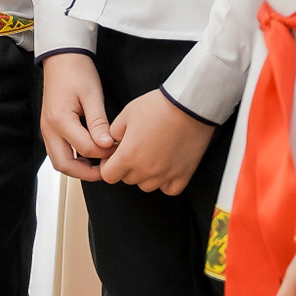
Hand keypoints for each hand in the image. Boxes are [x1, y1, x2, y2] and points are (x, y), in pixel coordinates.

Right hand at [40, 52, 116, 179]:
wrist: (61, 58)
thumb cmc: (77, 72)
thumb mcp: (92, 95)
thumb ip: (99, 122)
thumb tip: (107, 145)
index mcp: (60, 120)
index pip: (85, 148)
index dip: (105, 153)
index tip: (120, 149)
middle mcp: (49, 128)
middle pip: (64, 165)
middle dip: (87, 173)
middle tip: (107, 171)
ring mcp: (47, 129)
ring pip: (59, 161)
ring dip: (78, 169)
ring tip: (99, 165)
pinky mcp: (49, 128)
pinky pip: (57, 152)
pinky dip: (72, 158)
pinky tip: (88, 155)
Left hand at [98, 88, 212, 192]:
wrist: (188, 106)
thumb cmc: (157, 107)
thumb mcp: (126, 114)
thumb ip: (113, 132)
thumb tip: (112, 144)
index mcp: (128, 155)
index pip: (108, 175)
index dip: (107, 166)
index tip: (113, 156)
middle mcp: (146, 170)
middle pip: (127, 180)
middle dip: (125, 167)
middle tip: (133, 151)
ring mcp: (166, 174)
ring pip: (147, 186)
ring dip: (144, 175)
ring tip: (150, 157)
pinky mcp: (184, 174)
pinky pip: (169, 190)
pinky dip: (165, 183)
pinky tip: (164, 168)